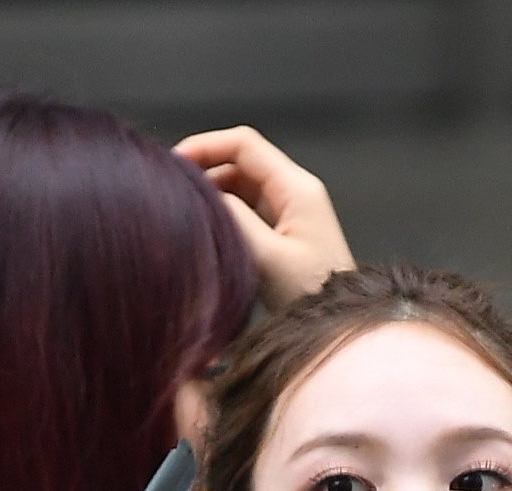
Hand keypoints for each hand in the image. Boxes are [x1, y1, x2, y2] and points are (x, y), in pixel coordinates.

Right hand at [177, 126, 355, 308]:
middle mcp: (296, 191)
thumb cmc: (311, 294)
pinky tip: (207, 226)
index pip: (244, 145)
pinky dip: (226, 210)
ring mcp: (291, 209)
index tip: (174, 163)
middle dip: (205, 167)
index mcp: (296, 188)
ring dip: (214, 191)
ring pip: (242, 183)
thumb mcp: (267, 257)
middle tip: (173, 189)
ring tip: (186, 210)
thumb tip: (206, 195)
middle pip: (241, 160)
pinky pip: (249, 206)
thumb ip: (234, 218)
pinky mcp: (286, 229)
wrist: (338, 324)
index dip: (205, 145)